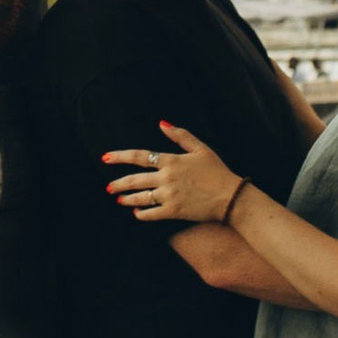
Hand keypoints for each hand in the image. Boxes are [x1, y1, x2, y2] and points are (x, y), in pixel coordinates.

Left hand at [103, 124, 246, 224]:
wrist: (231, 196)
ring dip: (127, 199)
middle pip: (135, 180)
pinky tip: (137, 213)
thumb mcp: (201, 148)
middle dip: (119, 183)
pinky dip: (142, 214)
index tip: (105, 158)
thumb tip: (161, 123)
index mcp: (171, 160)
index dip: (120, 156)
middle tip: (109, 186)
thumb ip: (180, 135)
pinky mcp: (174, 211)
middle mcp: (166, 178)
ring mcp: (169, 195)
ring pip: (141, 198)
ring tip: (119, 199)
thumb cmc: (217, 171)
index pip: (139, 157)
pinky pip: (152, 214)